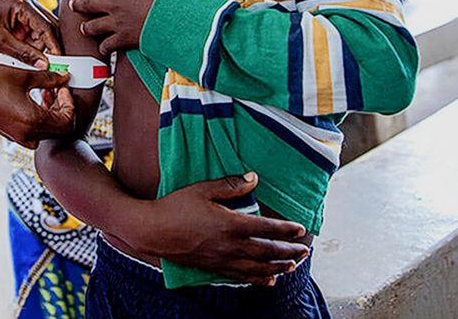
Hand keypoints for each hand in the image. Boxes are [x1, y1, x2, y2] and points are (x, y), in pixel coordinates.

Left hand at [0, 0, 59, 65]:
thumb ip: (24, 53)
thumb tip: (44, 65)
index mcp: (21, 2)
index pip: (46, 26)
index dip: (54, 46)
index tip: (60, 62)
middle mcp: (24, 1)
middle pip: (47, 26)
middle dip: (48, 46)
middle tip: (52, 65)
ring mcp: (20, 7)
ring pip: (40, 30)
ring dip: (39, 46)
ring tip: (38, 64)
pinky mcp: (15, 15)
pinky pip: (30, 30)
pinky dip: (30, 44)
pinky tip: (28, 57)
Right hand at [0, 63, 74, 147]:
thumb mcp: (23, 76)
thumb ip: (49, 79)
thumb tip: (64, 78)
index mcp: (33, 121)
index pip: (67, 121)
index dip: (69, 103)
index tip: (63, 86)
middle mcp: (27, 134)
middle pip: (59, 128)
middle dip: (63, 108)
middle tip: (57, 88)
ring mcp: (17, 136)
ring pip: (47, 130)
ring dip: (52, 113)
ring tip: (46, 91)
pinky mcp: (9, 133)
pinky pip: (33, 130)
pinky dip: (39, 117)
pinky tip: (33, 98)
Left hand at [68, 0, 170, 54]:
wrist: (174, 14)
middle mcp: (112, 3)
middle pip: (88, 3)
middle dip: (78, 3)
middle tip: (71, 3)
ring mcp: (116, 22)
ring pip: (93, 26)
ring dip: (87, 27)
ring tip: (83, 28)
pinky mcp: (123, 38)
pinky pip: (107, 45)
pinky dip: (104, 47)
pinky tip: (102, 49)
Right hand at [130, 173, 309, 284]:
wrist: (152, 231)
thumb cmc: (176, 206)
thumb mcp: (203, 189)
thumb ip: (231, 185)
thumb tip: (254, 178)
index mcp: (230, 224)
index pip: (266, 228)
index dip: (285, 230)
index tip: (300, 229)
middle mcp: (230, 245)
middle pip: (267, 252)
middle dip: (289, 251)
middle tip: (305, 251)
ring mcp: (222, 259)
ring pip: (257, 268)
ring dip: (278, 267)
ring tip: (292, 266)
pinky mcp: (213, 268)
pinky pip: (241, 277)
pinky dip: (258, 279)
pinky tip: (268, 280)